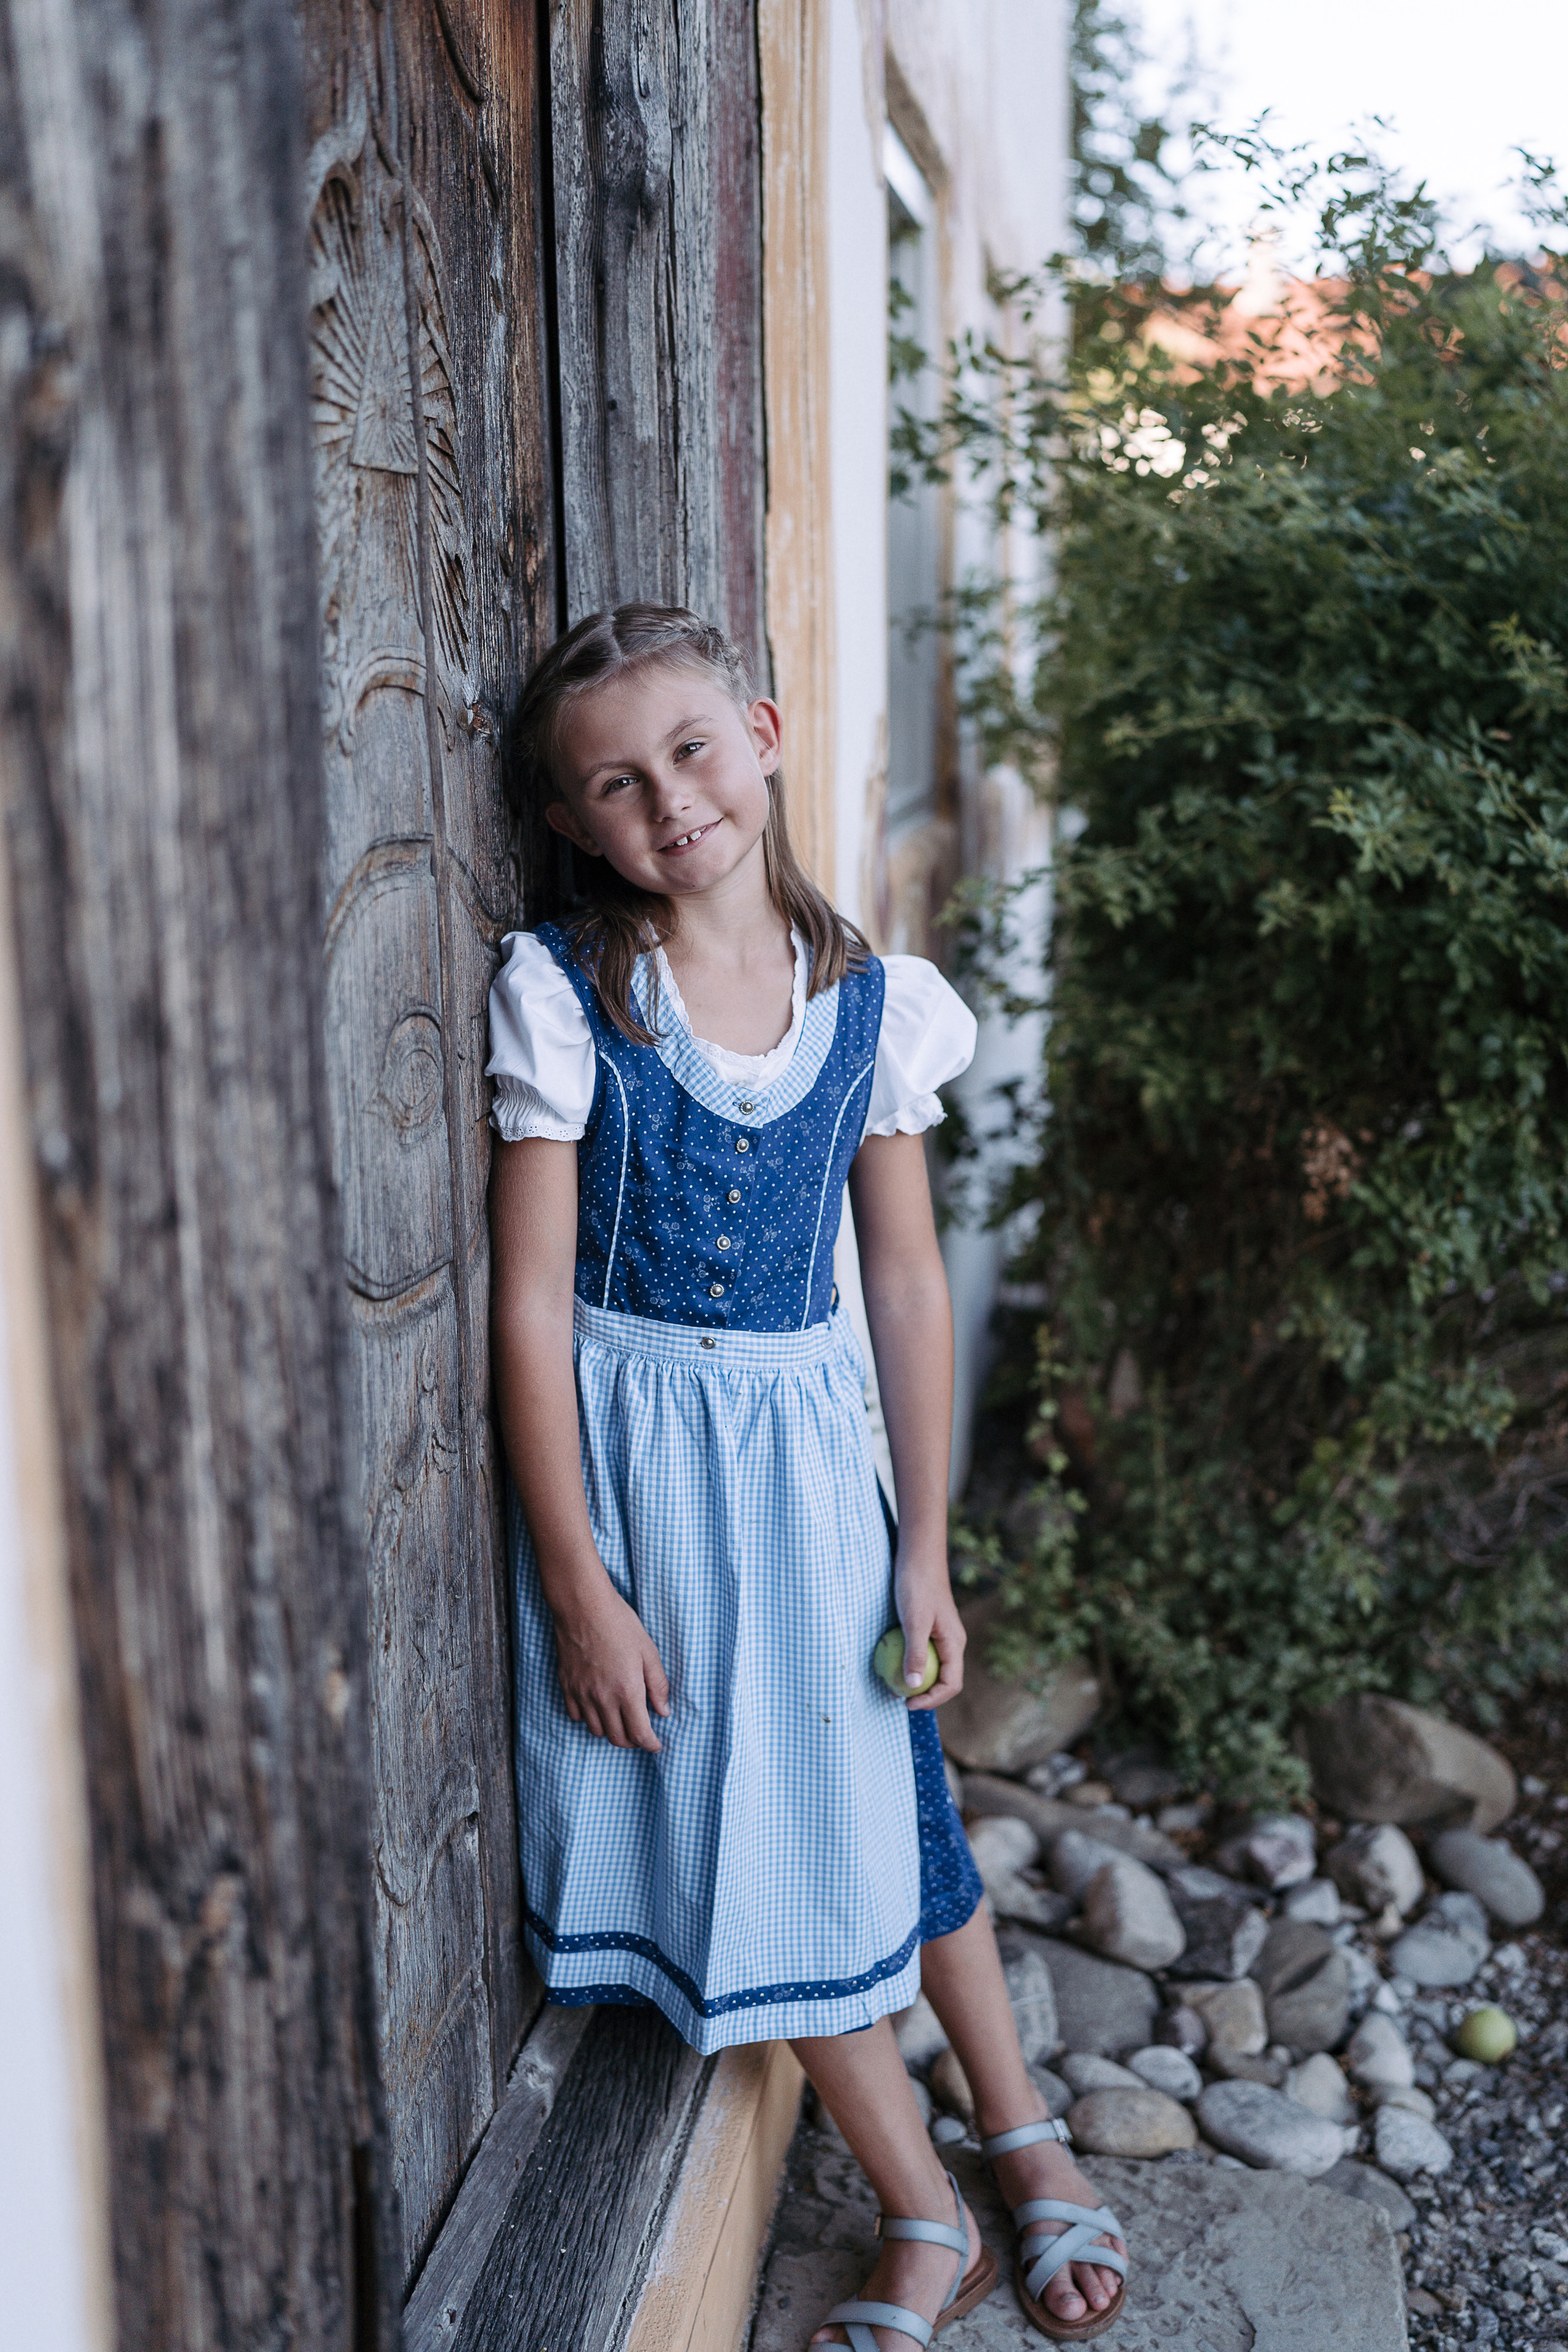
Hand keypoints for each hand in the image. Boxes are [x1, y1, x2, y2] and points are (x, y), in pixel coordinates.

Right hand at [550, 1578, 670, 1751]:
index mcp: (627, 1691)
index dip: (651, 1744)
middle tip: (642, 1733)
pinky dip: (589, 1718)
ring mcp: (582, 1694)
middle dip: (633, 1741)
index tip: (656, 1745)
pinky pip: (576, 1716)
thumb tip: (664, 1711)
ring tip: (621, 1719)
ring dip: (612, 1731)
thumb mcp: (648, 1651)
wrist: (583, 1606)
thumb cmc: (620, 1624)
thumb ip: (658, 1684)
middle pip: (618, 1738)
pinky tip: (598, 1706)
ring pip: (596, 1731)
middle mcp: (603, 1698)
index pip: (639, 1734)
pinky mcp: (567, 1686)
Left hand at [894, 1546, 965, 1710]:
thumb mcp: (914, 1621)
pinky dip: (912, 1663)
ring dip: (918, 1680)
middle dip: (924, 1694)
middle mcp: (952, 1643)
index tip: (907, 1703)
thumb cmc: (917, 1586)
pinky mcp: (931, 1628)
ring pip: (934, 1668)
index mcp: (955, 1644)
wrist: (918, 1557)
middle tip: (899, 1698)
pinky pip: (925, 1654)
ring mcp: (943, 1636)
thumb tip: (913, 1686)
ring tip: (895, 1684)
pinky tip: (893, 1662)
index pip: (951, 1684)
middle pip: (944, 1680)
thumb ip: (915, 1654)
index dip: (932, 1700)